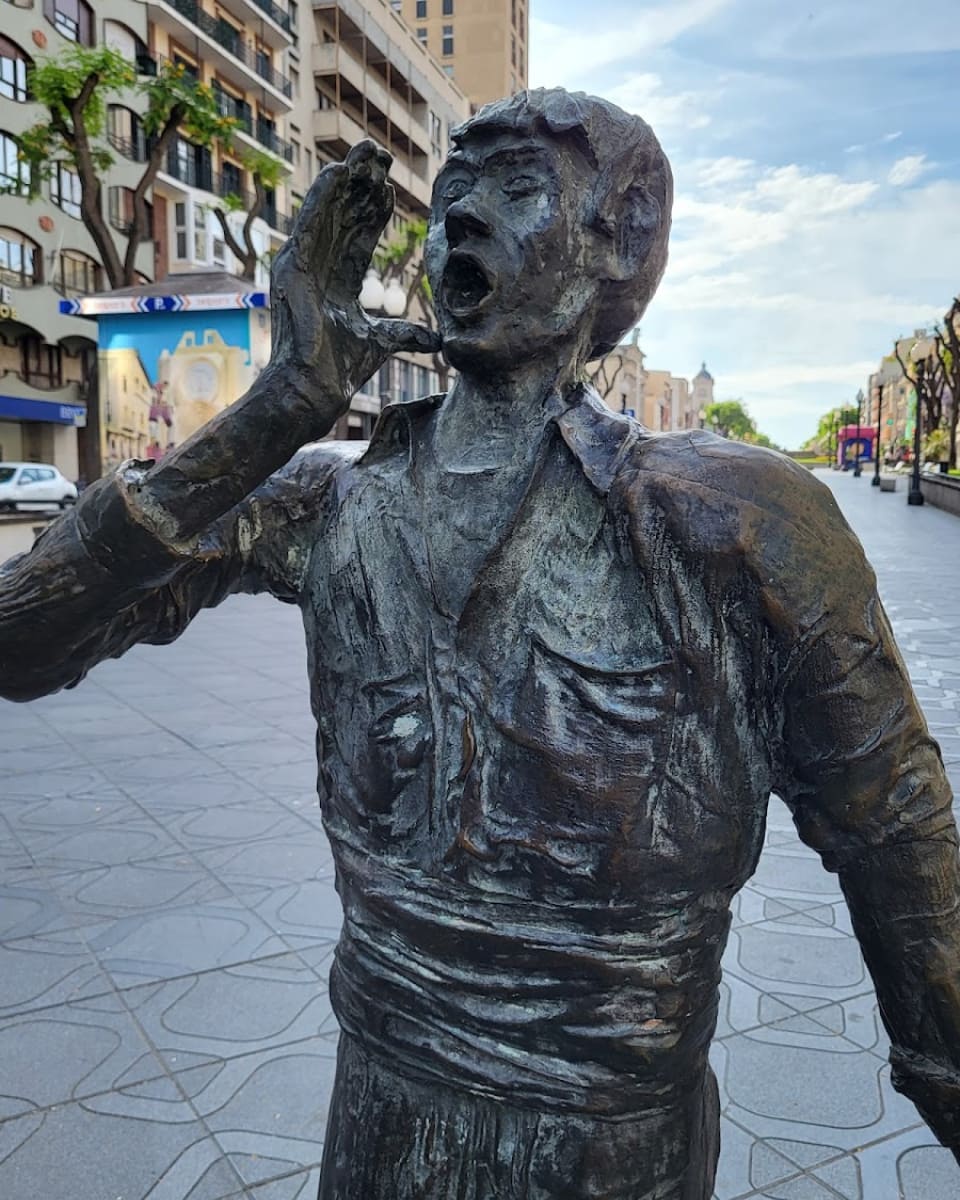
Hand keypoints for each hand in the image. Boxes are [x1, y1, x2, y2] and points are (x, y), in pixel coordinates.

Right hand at [269, 141, 439, 424]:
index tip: (389, 187)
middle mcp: (319, 268)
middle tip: (379, 154)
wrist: (311, 390)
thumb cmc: (338, 371)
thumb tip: (436, 339)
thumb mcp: (381, 343)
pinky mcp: (293, 268)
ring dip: (346, 181)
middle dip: (362, 186)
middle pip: (343, 217)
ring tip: (365, 153)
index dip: (374, 211)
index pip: (358, 237)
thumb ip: (406, 334)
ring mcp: (304, 266)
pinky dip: (323, 197)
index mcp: (337, 283)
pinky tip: (339, 172)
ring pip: (328, 212)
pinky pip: (309, 222)